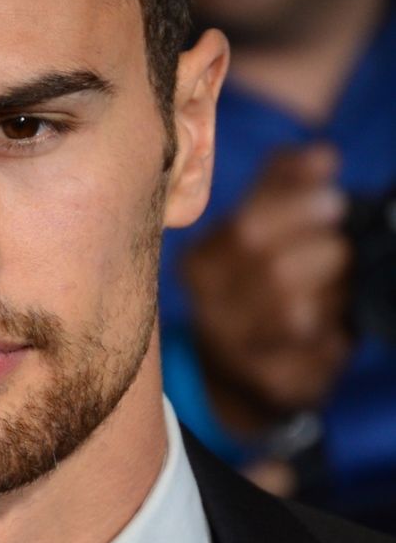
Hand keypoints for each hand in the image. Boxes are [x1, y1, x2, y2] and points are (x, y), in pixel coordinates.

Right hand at [184, 144, 351, 432]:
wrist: (234, 371)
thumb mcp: (255, 228)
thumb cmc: (253, 285)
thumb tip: (321, 156)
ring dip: (331, 298)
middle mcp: (206, 309)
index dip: (298, 210)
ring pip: (298, 315)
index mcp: (199, 263)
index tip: (336, 201)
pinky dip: (337, 340)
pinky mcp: (270, 386)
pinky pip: (321, 355)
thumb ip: (284, 184)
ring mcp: (236, 353)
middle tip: (341, 252)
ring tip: (333, 293)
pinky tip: (328, 333)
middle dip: (324, 255)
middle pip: (275, 272)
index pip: (247, 228)